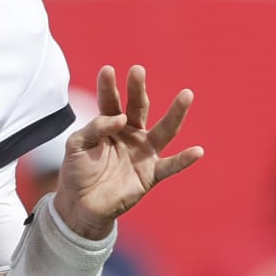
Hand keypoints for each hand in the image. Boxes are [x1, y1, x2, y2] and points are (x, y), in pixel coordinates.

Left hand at [52, 64, 203, 238]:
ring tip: (186, 94)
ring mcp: (143, 152)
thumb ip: (95, 128)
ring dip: (176, 113)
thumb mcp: (77, 145)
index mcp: (110, 124)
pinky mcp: (151, 173)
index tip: (107, 69)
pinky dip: (185, 159)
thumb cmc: (77, 171)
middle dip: (137, 89)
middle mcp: (131, 133)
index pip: (110, 101)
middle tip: (137, 70)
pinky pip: (171, 165)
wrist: (80, 205)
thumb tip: (120, 119)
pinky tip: (198, 151)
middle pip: (138, 107)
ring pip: (164, 130)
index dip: (108, 86)